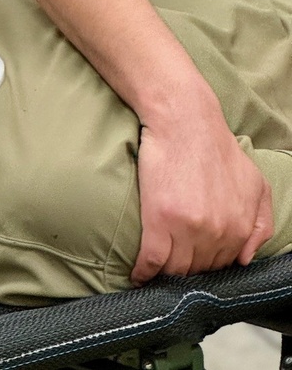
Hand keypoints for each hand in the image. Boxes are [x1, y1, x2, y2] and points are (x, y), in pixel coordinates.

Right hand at [132, 110, 273, 282]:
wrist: (183, 121)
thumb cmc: (217, 148)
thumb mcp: (255, 184)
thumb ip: (260, 224)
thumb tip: (245, 259)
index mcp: (239, 227)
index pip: (222, 264)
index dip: (206, 264)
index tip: (193, 263)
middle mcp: (216, 232)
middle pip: (198, 269)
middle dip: (186, 270)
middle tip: (173, 265)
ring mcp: (187, 228)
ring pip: (175, 269)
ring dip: (165, 274)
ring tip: (156, 273)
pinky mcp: (159, 220)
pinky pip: (151, 260)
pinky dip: (143, 273)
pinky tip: (138, 276)